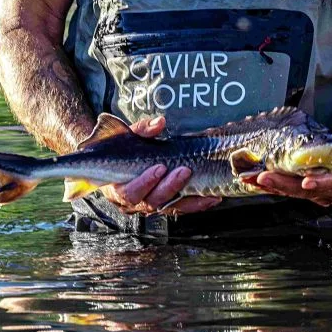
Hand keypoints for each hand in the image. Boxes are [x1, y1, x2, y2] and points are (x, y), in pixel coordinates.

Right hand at [95, 116, 221, 215]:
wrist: (121, 161)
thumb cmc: (122, 150)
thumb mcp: (128, 136)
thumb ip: (141, 130)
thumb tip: (160, 123)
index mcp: (119, 188)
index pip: (130, 192)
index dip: (145, 182)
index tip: (160, 167)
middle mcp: (135, 202)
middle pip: (152, 201)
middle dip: (169, 187)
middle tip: (184, 171)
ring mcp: (151, 205)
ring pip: (169, 206)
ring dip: (189, 199)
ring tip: (205, 189)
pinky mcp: (167, 206)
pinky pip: (182, 207)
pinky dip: (198, 203)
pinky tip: (213, 198)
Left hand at [244, 130, 331, 206]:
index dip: (321, 183)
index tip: (306, 181)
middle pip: (307, 191)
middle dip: (283, 185)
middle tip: (262, 177)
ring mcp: (323, 193)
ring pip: (296, 193)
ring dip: (273, 187)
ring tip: (251, 179)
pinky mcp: (314, 191)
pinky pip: (293, 191)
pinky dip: (276, 187)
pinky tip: (257, 181)